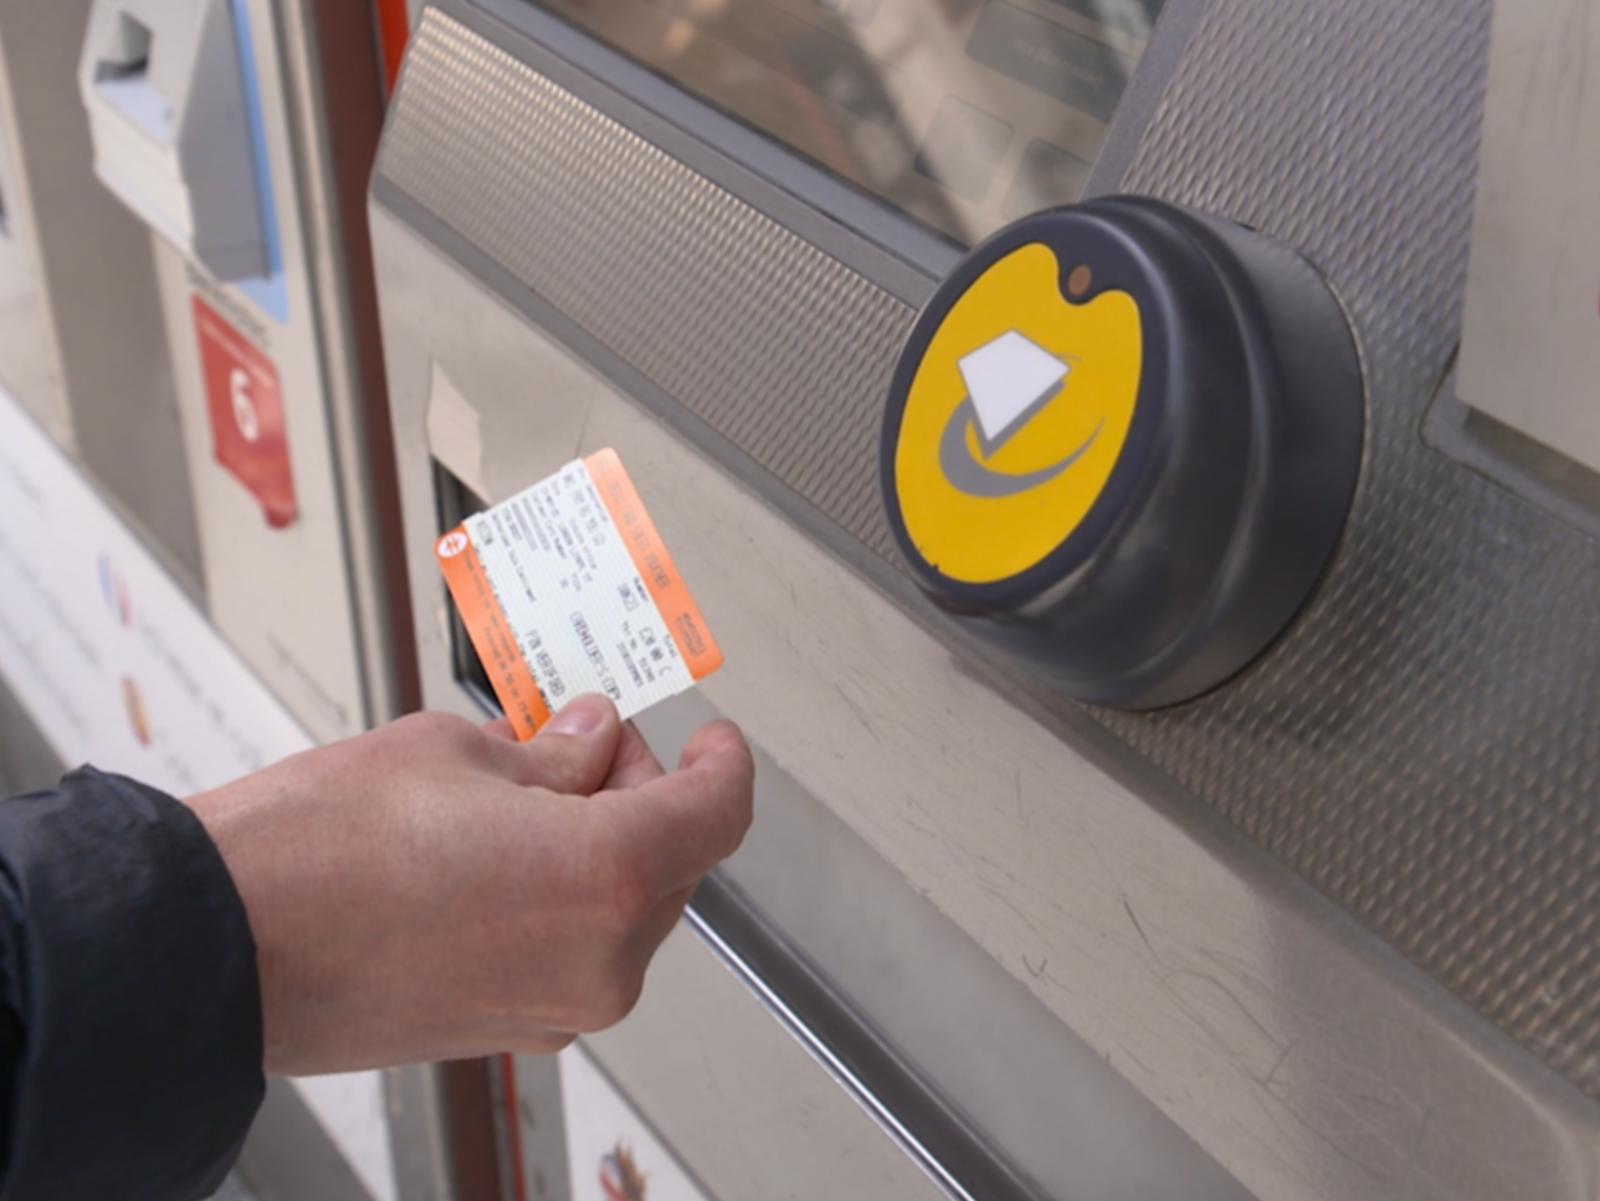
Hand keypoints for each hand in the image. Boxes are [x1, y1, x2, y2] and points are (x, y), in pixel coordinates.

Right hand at [183, 696, 753, 1074]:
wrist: (211, 951)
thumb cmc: (313, 853)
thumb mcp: (453, 753)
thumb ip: (550, 750)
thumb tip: (588, 741)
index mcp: (607, 878)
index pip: (716, 811)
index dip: (721, 761)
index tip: (710, 738)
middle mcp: (598, 961)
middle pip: (673, 860)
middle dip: (639, 790)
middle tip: (584, 738)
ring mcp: (554, 1008)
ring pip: (623, 909)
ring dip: (598, 842)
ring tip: (523, 786)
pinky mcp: (507, 1029)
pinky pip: (573, 950)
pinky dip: (563, 894)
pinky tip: (502, 846)